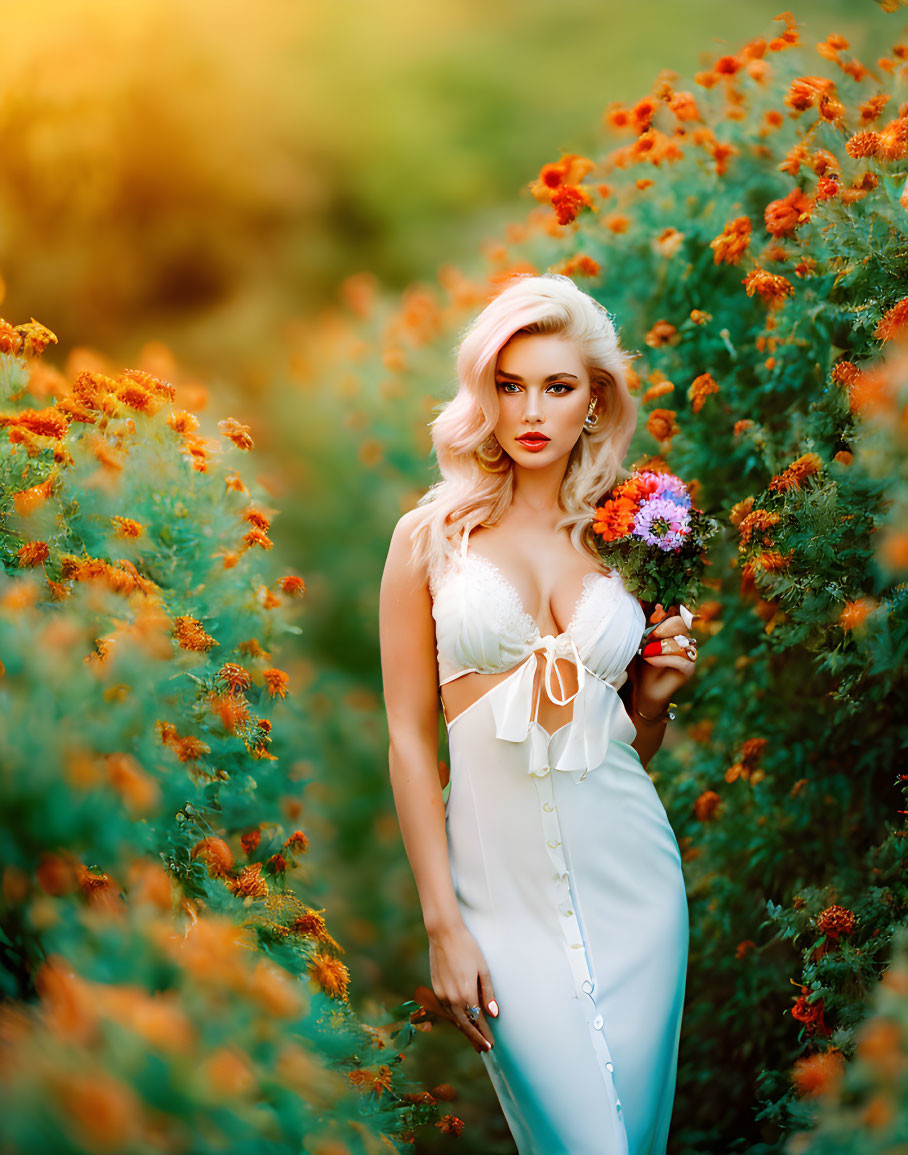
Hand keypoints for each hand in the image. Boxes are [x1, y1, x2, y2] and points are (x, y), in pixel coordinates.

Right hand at [427, 922, 497, 1053]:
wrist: (444, 934)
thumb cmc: (468, 948)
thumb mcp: (483, 969)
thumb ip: (488, 993)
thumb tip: (493, 1014)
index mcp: (466, 994)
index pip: (477, 1021)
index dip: (485, 1034)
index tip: (491, 1045)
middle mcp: (452, 998)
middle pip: (465, 1025)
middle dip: (475, 1038)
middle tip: (484, 1050)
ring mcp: (441, 995)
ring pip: (455, 1019)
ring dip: (465, 1030)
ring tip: (474, 1039)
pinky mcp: (436, 989)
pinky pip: (447, 1010)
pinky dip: (456, 1018)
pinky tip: (462, 1021)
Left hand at [635, 603, 698, 713]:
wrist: (643, 687)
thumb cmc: (641, 662)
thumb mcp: (642, 641)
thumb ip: (650, 625)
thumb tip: (658, 607)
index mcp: (674, 629)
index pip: (676, 614)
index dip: (666, 613)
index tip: (654, 613)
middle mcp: (684, 639)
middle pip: (682, 624)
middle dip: (664, 628)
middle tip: (649, 636)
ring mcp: (689, 654)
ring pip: (681, 642)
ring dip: (661, 646)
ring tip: (645, 651)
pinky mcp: (689, 668)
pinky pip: (682, 660)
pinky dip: (664, 659)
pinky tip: (650, 659)